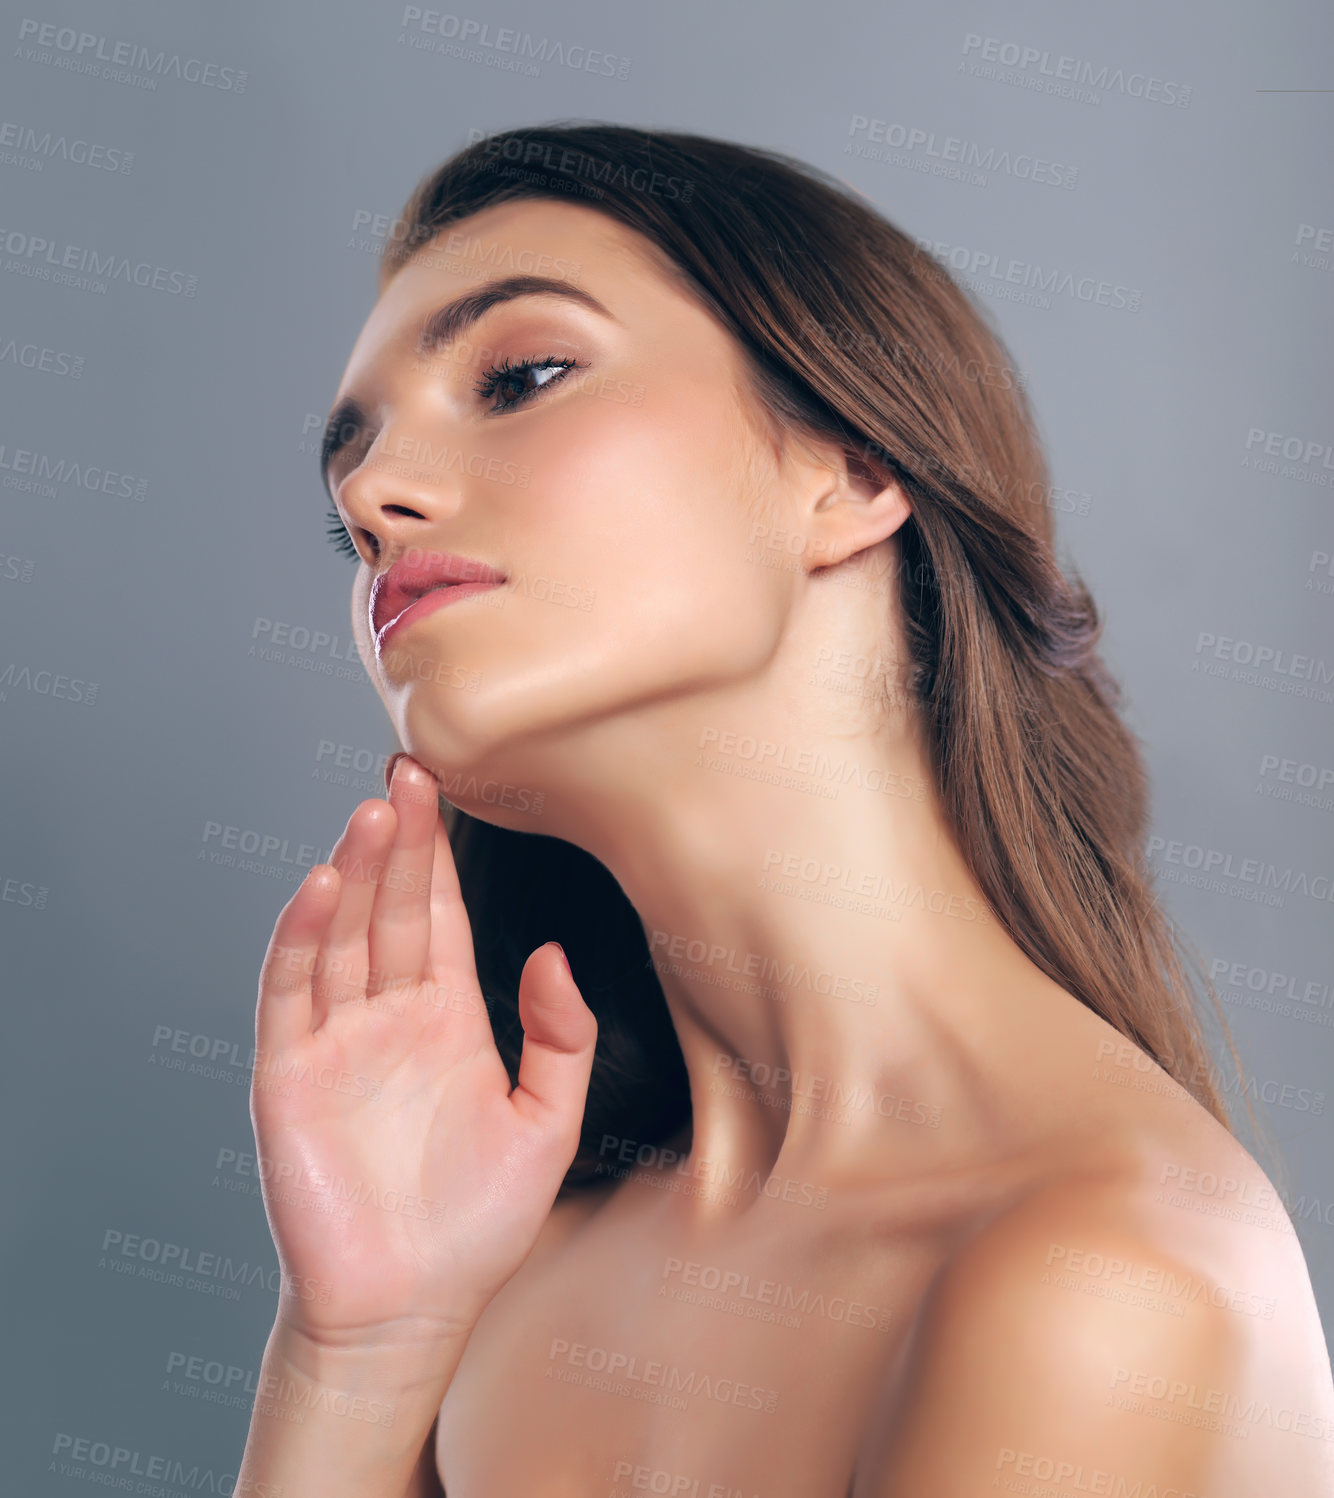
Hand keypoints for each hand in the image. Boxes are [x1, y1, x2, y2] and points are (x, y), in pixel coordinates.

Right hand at [249, 755, 596, 1350]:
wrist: (408, 1309)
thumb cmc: (476, 1224)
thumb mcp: (548, 1122)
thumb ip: (561, 1036)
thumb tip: (554, 954)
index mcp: (445, 1017)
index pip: (439, 915)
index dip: (440, 853)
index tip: (447, 786)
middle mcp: (387, 1016)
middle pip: (390, 910)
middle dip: (400, 842)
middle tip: (411, 773)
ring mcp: (335, 1041)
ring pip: (340, 936)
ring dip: (354, 873)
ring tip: (374, 812)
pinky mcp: (289, 1075)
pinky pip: (291, 995)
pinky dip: (302, 938)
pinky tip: (320, 887)